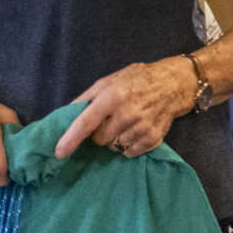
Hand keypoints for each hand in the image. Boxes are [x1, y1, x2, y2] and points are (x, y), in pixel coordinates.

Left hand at [56, 58, 198, 158]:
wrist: (173, 84)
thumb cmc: (137, 80)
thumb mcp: (109, 80)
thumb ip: (87, 97)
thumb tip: (67, 113)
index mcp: (112, 97)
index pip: (86, 122)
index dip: (71, 138)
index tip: (59, 152)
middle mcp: (126, 114)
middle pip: (99, 139)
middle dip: (99, 133)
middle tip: (109, 119)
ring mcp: (141, 128)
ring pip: (113, 147)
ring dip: (114, 138)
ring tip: (125, 122)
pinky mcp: (153, 139)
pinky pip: (129, 152)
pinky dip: (128, 145)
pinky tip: (134, 130)